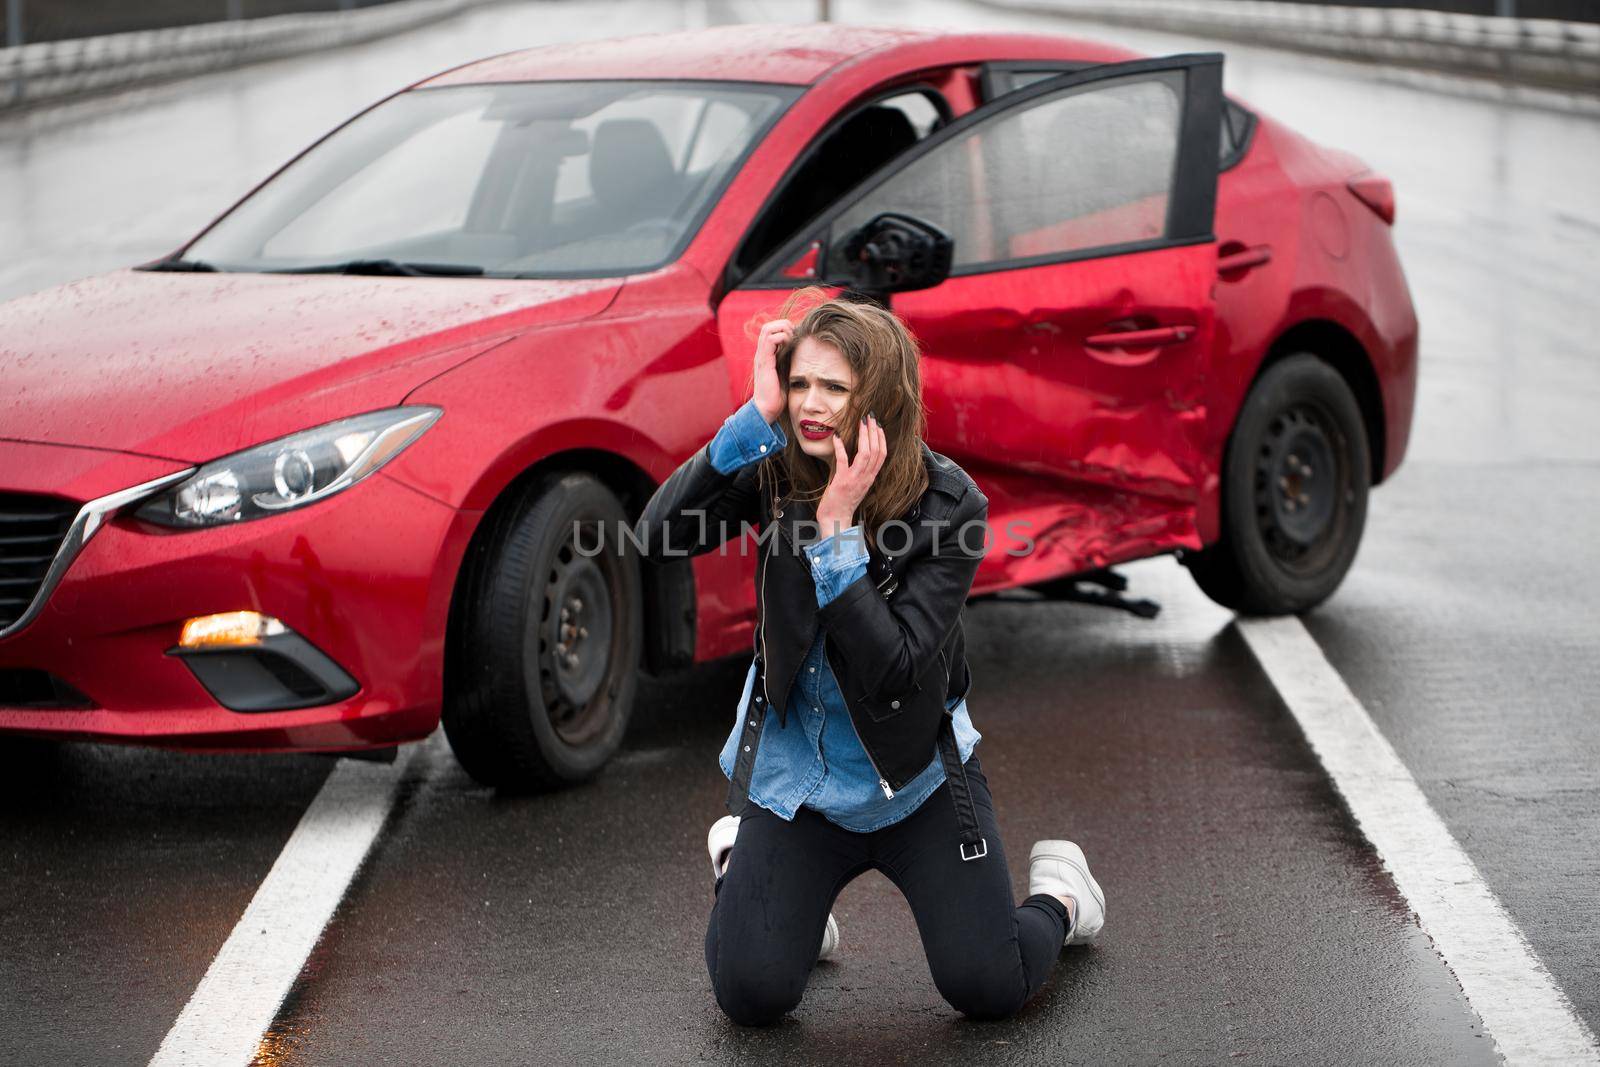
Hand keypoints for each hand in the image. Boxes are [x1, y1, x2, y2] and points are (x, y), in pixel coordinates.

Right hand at [752, 318, 790, 423]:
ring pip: (768, 329)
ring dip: (783, 330)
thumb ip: (790, 361)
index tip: (798, 337)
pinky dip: (782, 338)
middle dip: (784, 326)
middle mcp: (762, 353)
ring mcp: (761, 356)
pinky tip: (790, 347)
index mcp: (766, 354)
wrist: (767, 408)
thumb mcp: (786, 372)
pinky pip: (770, 340)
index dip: (785, 328)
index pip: (772, 330)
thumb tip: (804, 351)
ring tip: (793, 341)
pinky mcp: (764, 362)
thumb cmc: (778, 394)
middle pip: (768, 326)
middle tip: (796, 336)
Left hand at [817, 413, 885, 536]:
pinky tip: (837, 436)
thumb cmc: (843, 503)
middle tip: (870, 417)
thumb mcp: (856, 485)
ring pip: (865, 454)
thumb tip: (855, 456)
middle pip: (876, 451)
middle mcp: (866, 478)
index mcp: (870, 478)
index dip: (881, 439)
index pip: (882, 455)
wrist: (835, 520)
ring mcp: (855, 480)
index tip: (878, 425)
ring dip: (863, 436)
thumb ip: (859, 472)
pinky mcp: (842, 482)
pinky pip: (843, 461)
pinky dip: (840, 447)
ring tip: (861, 422)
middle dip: (874, 432)